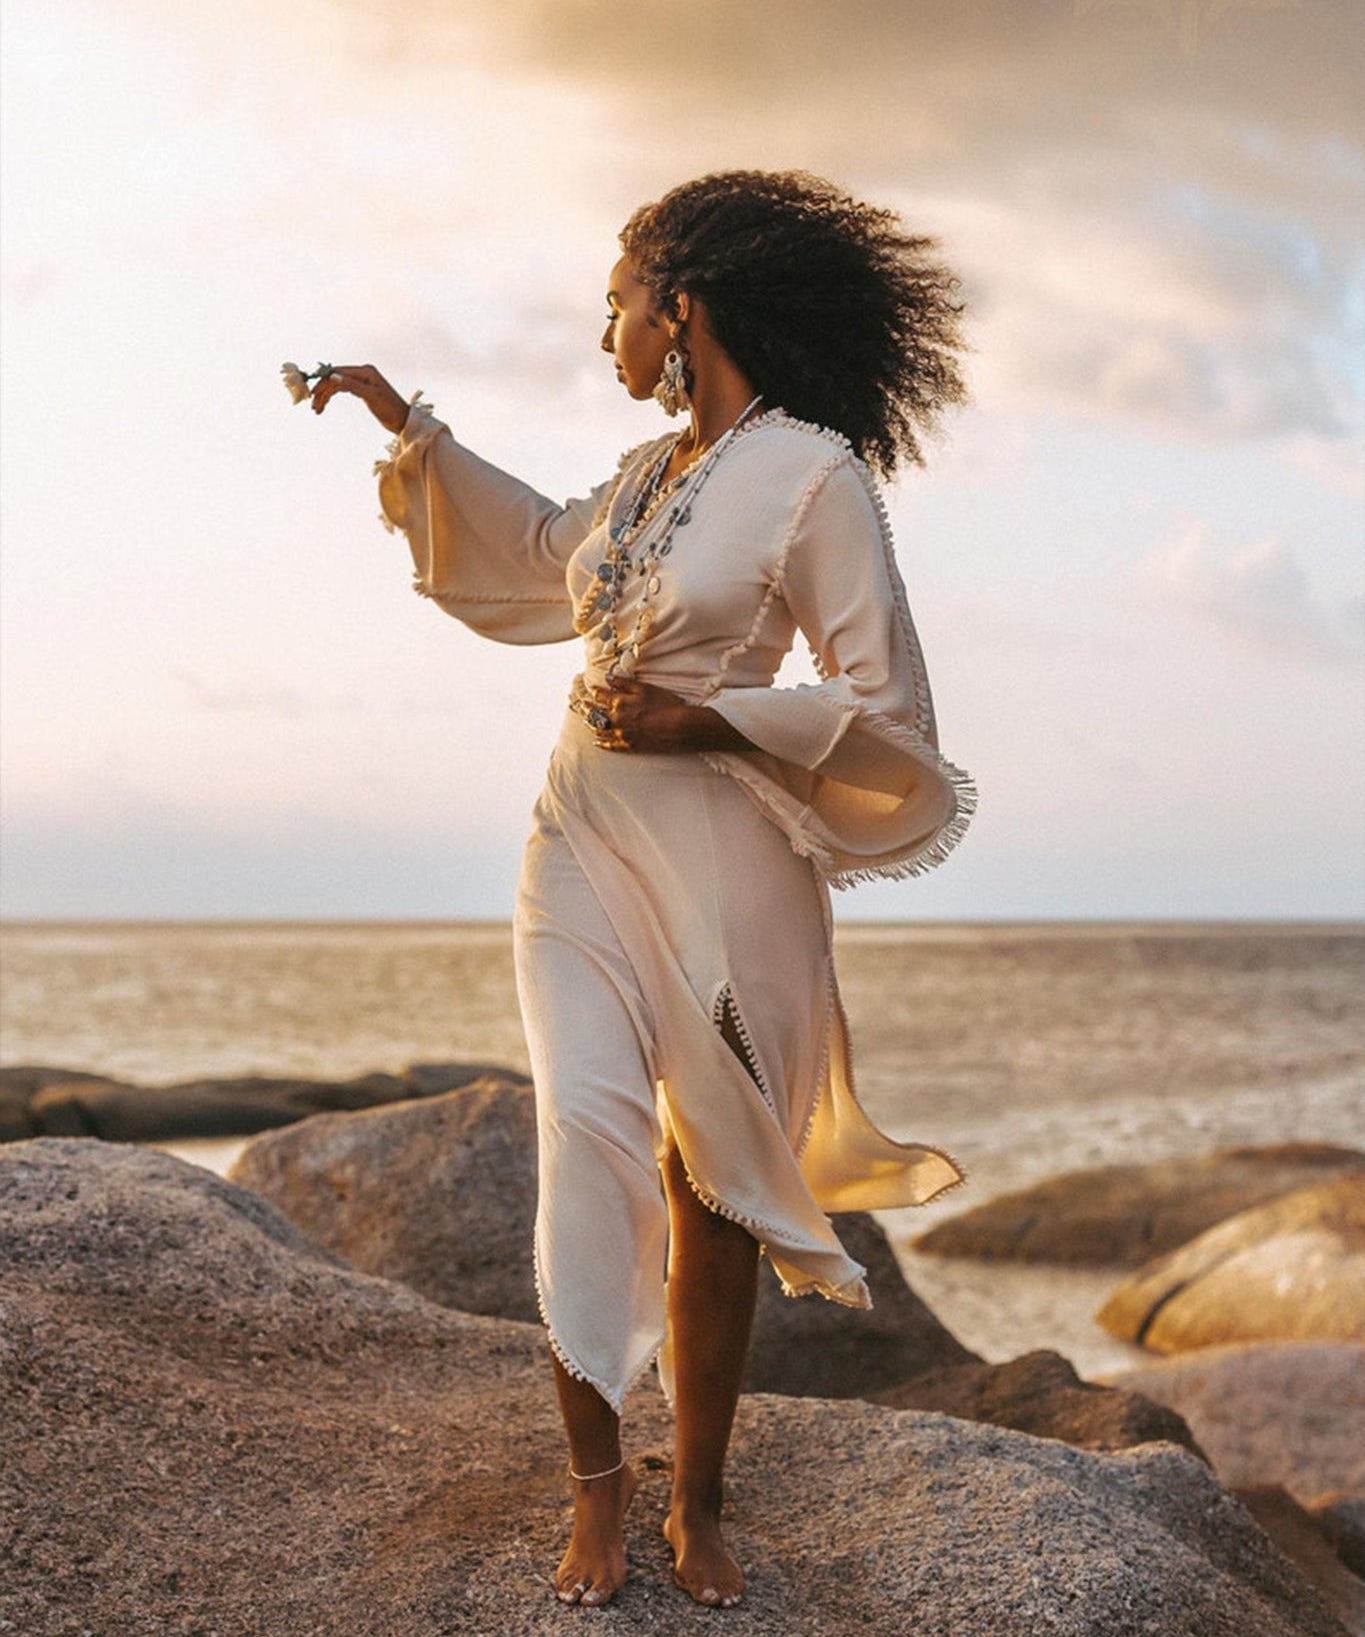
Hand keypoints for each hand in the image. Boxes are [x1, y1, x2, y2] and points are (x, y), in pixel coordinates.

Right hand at [310, 364, 409, 433]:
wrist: (403, 420)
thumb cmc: (390, 408)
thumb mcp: (371, 396)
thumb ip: (352, 385)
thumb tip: (333, 376)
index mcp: (365, 371)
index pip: (338, 373)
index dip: (324, 382)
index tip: (313, 394)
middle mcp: (362, 373)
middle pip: (335, 379)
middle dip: (323, 392)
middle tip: (314, 406)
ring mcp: (361, 381)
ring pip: (337, 386)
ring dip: (326, 396)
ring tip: (317, 409)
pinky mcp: (362, 390)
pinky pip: (342, 390)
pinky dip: (333, 397)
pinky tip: (326, 405)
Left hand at [590, 678, 752, 753]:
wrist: (681, 727)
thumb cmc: (667, 705)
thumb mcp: (646, 688)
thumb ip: (624, 683)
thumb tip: (607, 678)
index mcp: (620, 702)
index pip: (601, 695)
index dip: (594, 691)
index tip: (588, 688)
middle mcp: (617, 719)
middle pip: (595, 713)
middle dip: (586, 708)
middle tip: (578, 704)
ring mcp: (622, 734)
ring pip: (600, 729)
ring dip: (591, 724)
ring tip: (584, 721)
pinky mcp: (629, 746)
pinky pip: (610, 745)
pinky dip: (602, 743)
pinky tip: (597, 741)